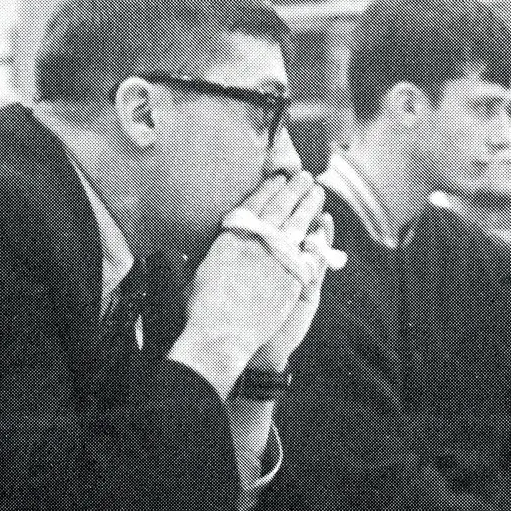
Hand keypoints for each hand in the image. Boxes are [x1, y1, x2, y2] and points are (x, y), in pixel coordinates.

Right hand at [169, 172, 325, 398]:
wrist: (223, 334)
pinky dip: (318, 237)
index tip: (278, 177)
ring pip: (298, 223)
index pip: (254, 205)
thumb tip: (188, 251)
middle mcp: (256, 241)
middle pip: (280, 208)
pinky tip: (323, 228)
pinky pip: (310, 250)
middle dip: (293, 190)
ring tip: (317, 192)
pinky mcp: (294, 276)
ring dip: (309, 205)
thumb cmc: (202, 310)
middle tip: (305, 177)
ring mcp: (278, 257)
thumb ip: (204, 258)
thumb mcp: (198, 274)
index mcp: (232, 237)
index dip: (268, 188)